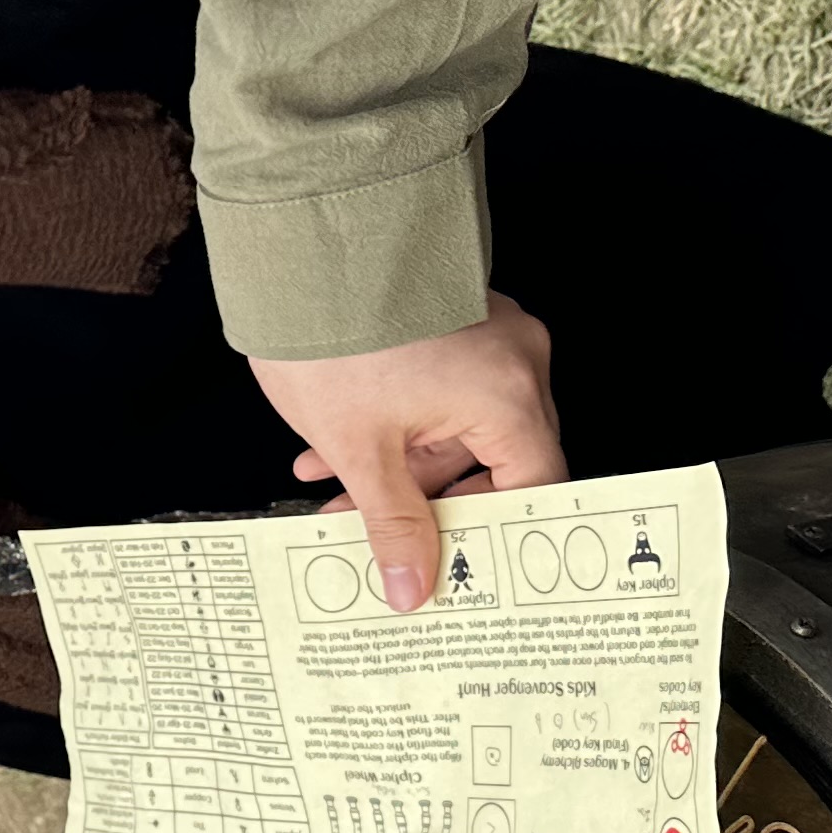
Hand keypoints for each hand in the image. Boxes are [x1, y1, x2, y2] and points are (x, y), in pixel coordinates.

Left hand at [246, 296, 564, 612]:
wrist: (296, 246)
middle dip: (429, 504)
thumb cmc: (333, 337)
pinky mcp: (452, 317)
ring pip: (458, 426)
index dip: (496, 531)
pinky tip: (328, 452)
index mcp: (510, 393)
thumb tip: (413, 586)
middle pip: (496, 458)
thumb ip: (393, 524)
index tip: (459, 563)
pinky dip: (396, 426)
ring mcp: (487, 331)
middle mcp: (515, 357)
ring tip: (333, 496)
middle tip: (387, 543)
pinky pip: (441, 390)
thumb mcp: (360, 449)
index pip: (535, 485)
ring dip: (398, 467)